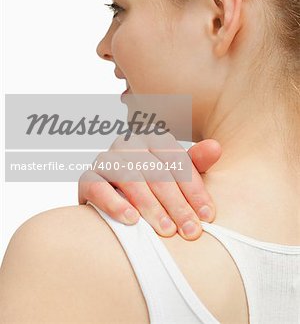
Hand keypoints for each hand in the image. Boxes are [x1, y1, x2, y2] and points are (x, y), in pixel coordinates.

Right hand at [78, 134, 220, 239]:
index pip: (176, 160)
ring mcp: (107, 158)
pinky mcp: (88, 177)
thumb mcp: (180, 177)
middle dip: (176, 203)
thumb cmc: (158, 190)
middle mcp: (129, 143)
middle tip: (190, 230)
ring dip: (149, 204)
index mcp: (154, 140)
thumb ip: (197, 163)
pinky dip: (113, 201)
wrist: (122, 201)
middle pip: (156, 170)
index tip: (207, 216)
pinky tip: (131, 220)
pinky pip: (96, 184)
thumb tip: (216, 147)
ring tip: (165, 229)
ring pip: (128, 175)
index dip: (194, 189)